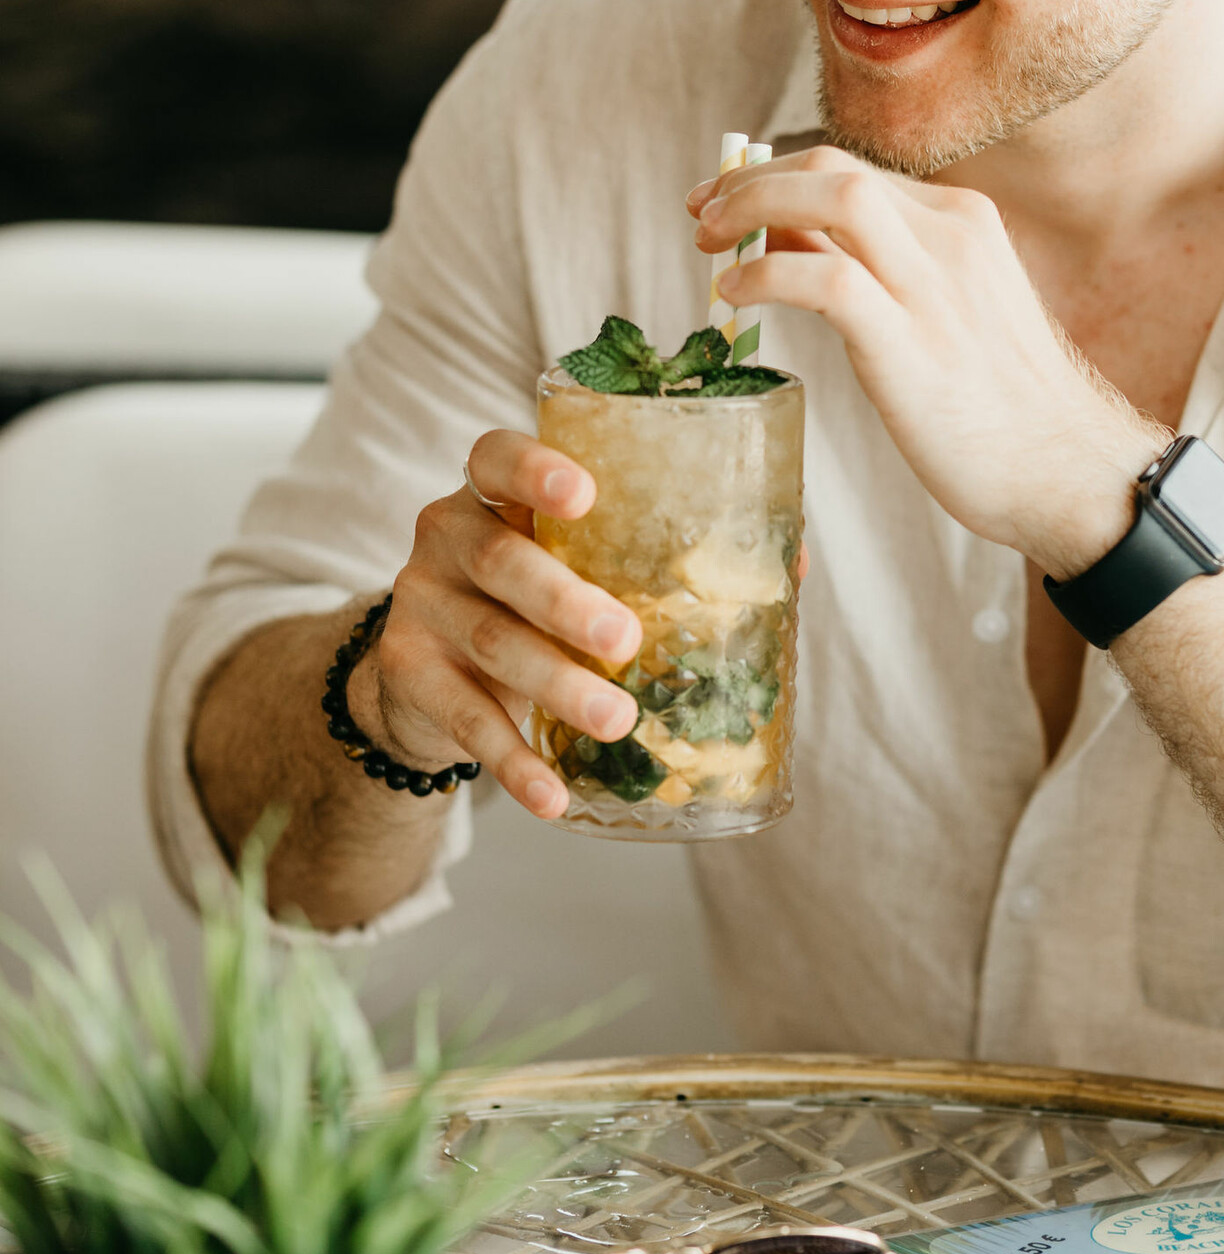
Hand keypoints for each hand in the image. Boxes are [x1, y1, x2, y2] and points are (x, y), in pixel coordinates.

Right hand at [348, 431, 642, 820]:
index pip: (497, 458)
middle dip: (565, 602)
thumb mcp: (567, 560)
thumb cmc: (529, 595)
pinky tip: (553, 795)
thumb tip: (786, 568)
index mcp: (491, 492)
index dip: (535, 470)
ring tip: (617, 719)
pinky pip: (467, 721)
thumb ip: (647, 554)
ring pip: (494, 643)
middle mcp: (446, 535)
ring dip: (558, 685)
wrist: (424, 667)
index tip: (585, 495)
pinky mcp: (408, 671)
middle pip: (500, 560)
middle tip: (626, 639)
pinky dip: (514, 762)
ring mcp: (421, 603)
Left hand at [691, 147, 1162, 576]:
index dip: (776, 175)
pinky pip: (824, 278)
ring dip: (752, 207)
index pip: (852, 169)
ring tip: (707, 242)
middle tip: (701, 215)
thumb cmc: (1001, 404)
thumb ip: (876, 267)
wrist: (1069, 471)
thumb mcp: (944, 310)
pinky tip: (734, 298)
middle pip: (833, 167)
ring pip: (831, 197)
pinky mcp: (912, 343)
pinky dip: (765, 274)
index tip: (727, 201)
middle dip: (752, 181)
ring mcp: (935, 286)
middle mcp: (952, 236)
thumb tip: (785, 234)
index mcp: (963, 222)